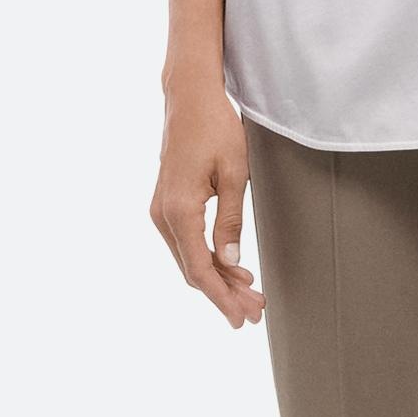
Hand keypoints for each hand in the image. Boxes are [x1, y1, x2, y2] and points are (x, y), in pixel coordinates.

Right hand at [152, 85, 263, 326]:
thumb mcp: (235, 173)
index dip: (222, 298)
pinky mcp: (166, 205)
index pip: (200, 269)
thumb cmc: (216, 128)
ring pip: (189, 259)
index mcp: (179, 210)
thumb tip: (231, 263)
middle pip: (193, 271)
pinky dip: (208, 260)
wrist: (189, 98)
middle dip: (224, 295)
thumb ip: (231, 221)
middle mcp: (162, 215)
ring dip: (218, 280)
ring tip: (250, 294)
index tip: (242, 317)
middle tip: (256, 311)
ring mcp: (161, 211)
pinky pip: (185, 244)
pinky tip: (232, 269)